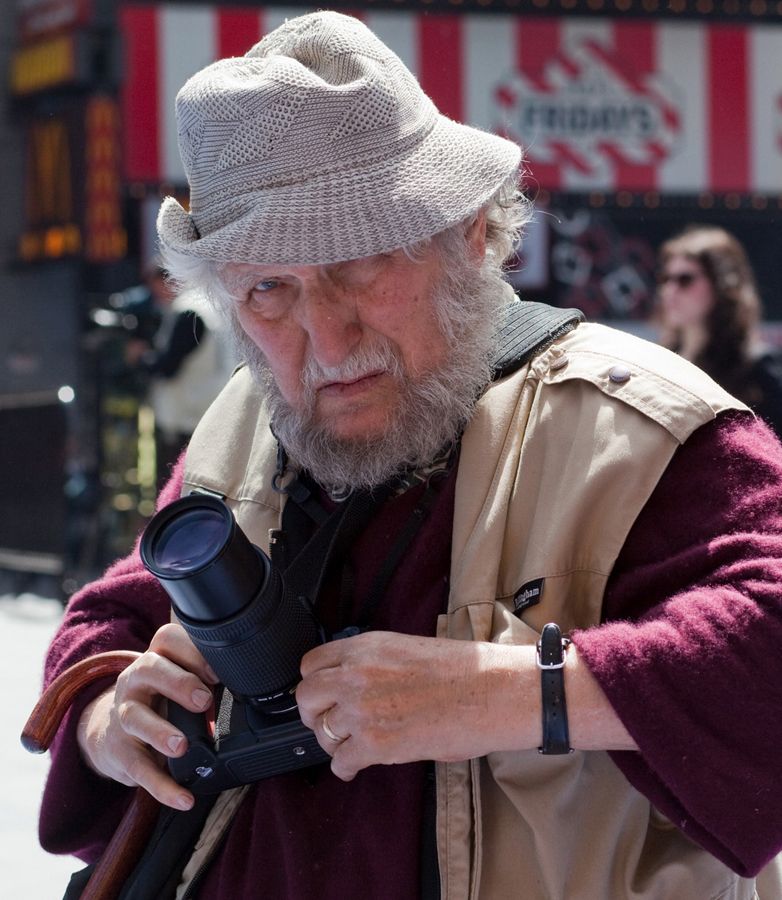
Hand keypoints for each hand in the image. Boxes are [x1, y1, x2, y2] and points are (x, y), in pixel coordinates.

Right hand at [77, 623, 218, 809]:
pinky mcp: (120, 752)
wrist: (111, 733)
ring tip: (181, 746)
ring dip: (159, 731)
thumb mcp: (177, 682)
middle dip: (178, 683)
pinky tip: (183, 798)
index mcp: (156, 659)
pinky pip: (139, 769)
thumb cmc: (158, 702)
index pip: (167, 639)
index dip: (190, 650)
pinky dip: (162, 786)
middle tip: (203, 700)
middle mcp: (135, 682)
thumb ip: (206, 680)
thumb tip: (252, 688)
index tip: (217, 670)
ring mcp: (123, 716)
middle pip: (149, 670)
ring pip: (135, 718)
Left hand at [296, 631, 538, 780]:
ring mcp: (362, 710)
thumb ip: (372, 662)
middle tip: (328, 722)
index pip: (311, 663)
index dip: (315, 682)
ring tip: (353, 745)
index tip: (322, 694)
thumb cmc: (461, 670)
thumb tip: (354, 682)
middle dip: (314, 713)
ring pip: (322, 733)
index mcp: (364, 647)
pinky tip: (357, 765)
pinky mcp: (375, 744)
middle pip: (306, 698)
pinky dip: (346, 768)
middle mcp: (355, 675)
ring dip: (335, 742)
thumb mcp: (406, 648)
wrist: (490, 691)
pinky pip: (341, 762)